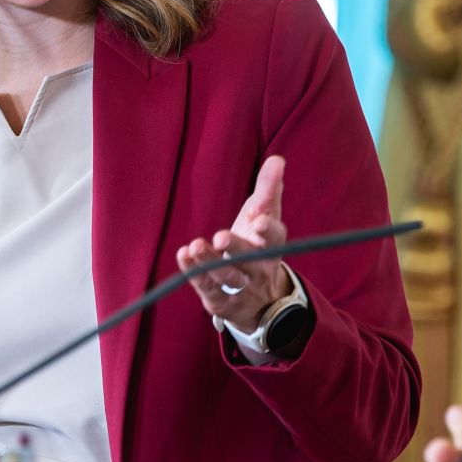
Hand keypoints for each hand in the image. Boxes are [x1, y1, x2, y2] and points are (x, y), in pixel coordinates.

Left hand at [177, 155, 290, 331]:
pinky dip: (194, 272)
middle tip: (220, 237)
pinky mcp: (222, 301)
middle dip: (236, 249)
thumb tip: (277, 159)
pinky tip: (184, 254)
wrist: (260, 298)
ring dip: (209, 262)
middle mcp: (260, 268)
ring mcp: (242, 288)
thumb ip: (269, 189)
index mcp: (273, 245)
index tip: (259, 221)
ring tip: (195, 246)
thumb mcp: (265, 216)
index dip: (268, 230)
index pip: (275, 238)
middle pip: (249, 260)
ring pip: (227, 277)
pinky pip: (207, 288)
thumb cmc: (258, 244)